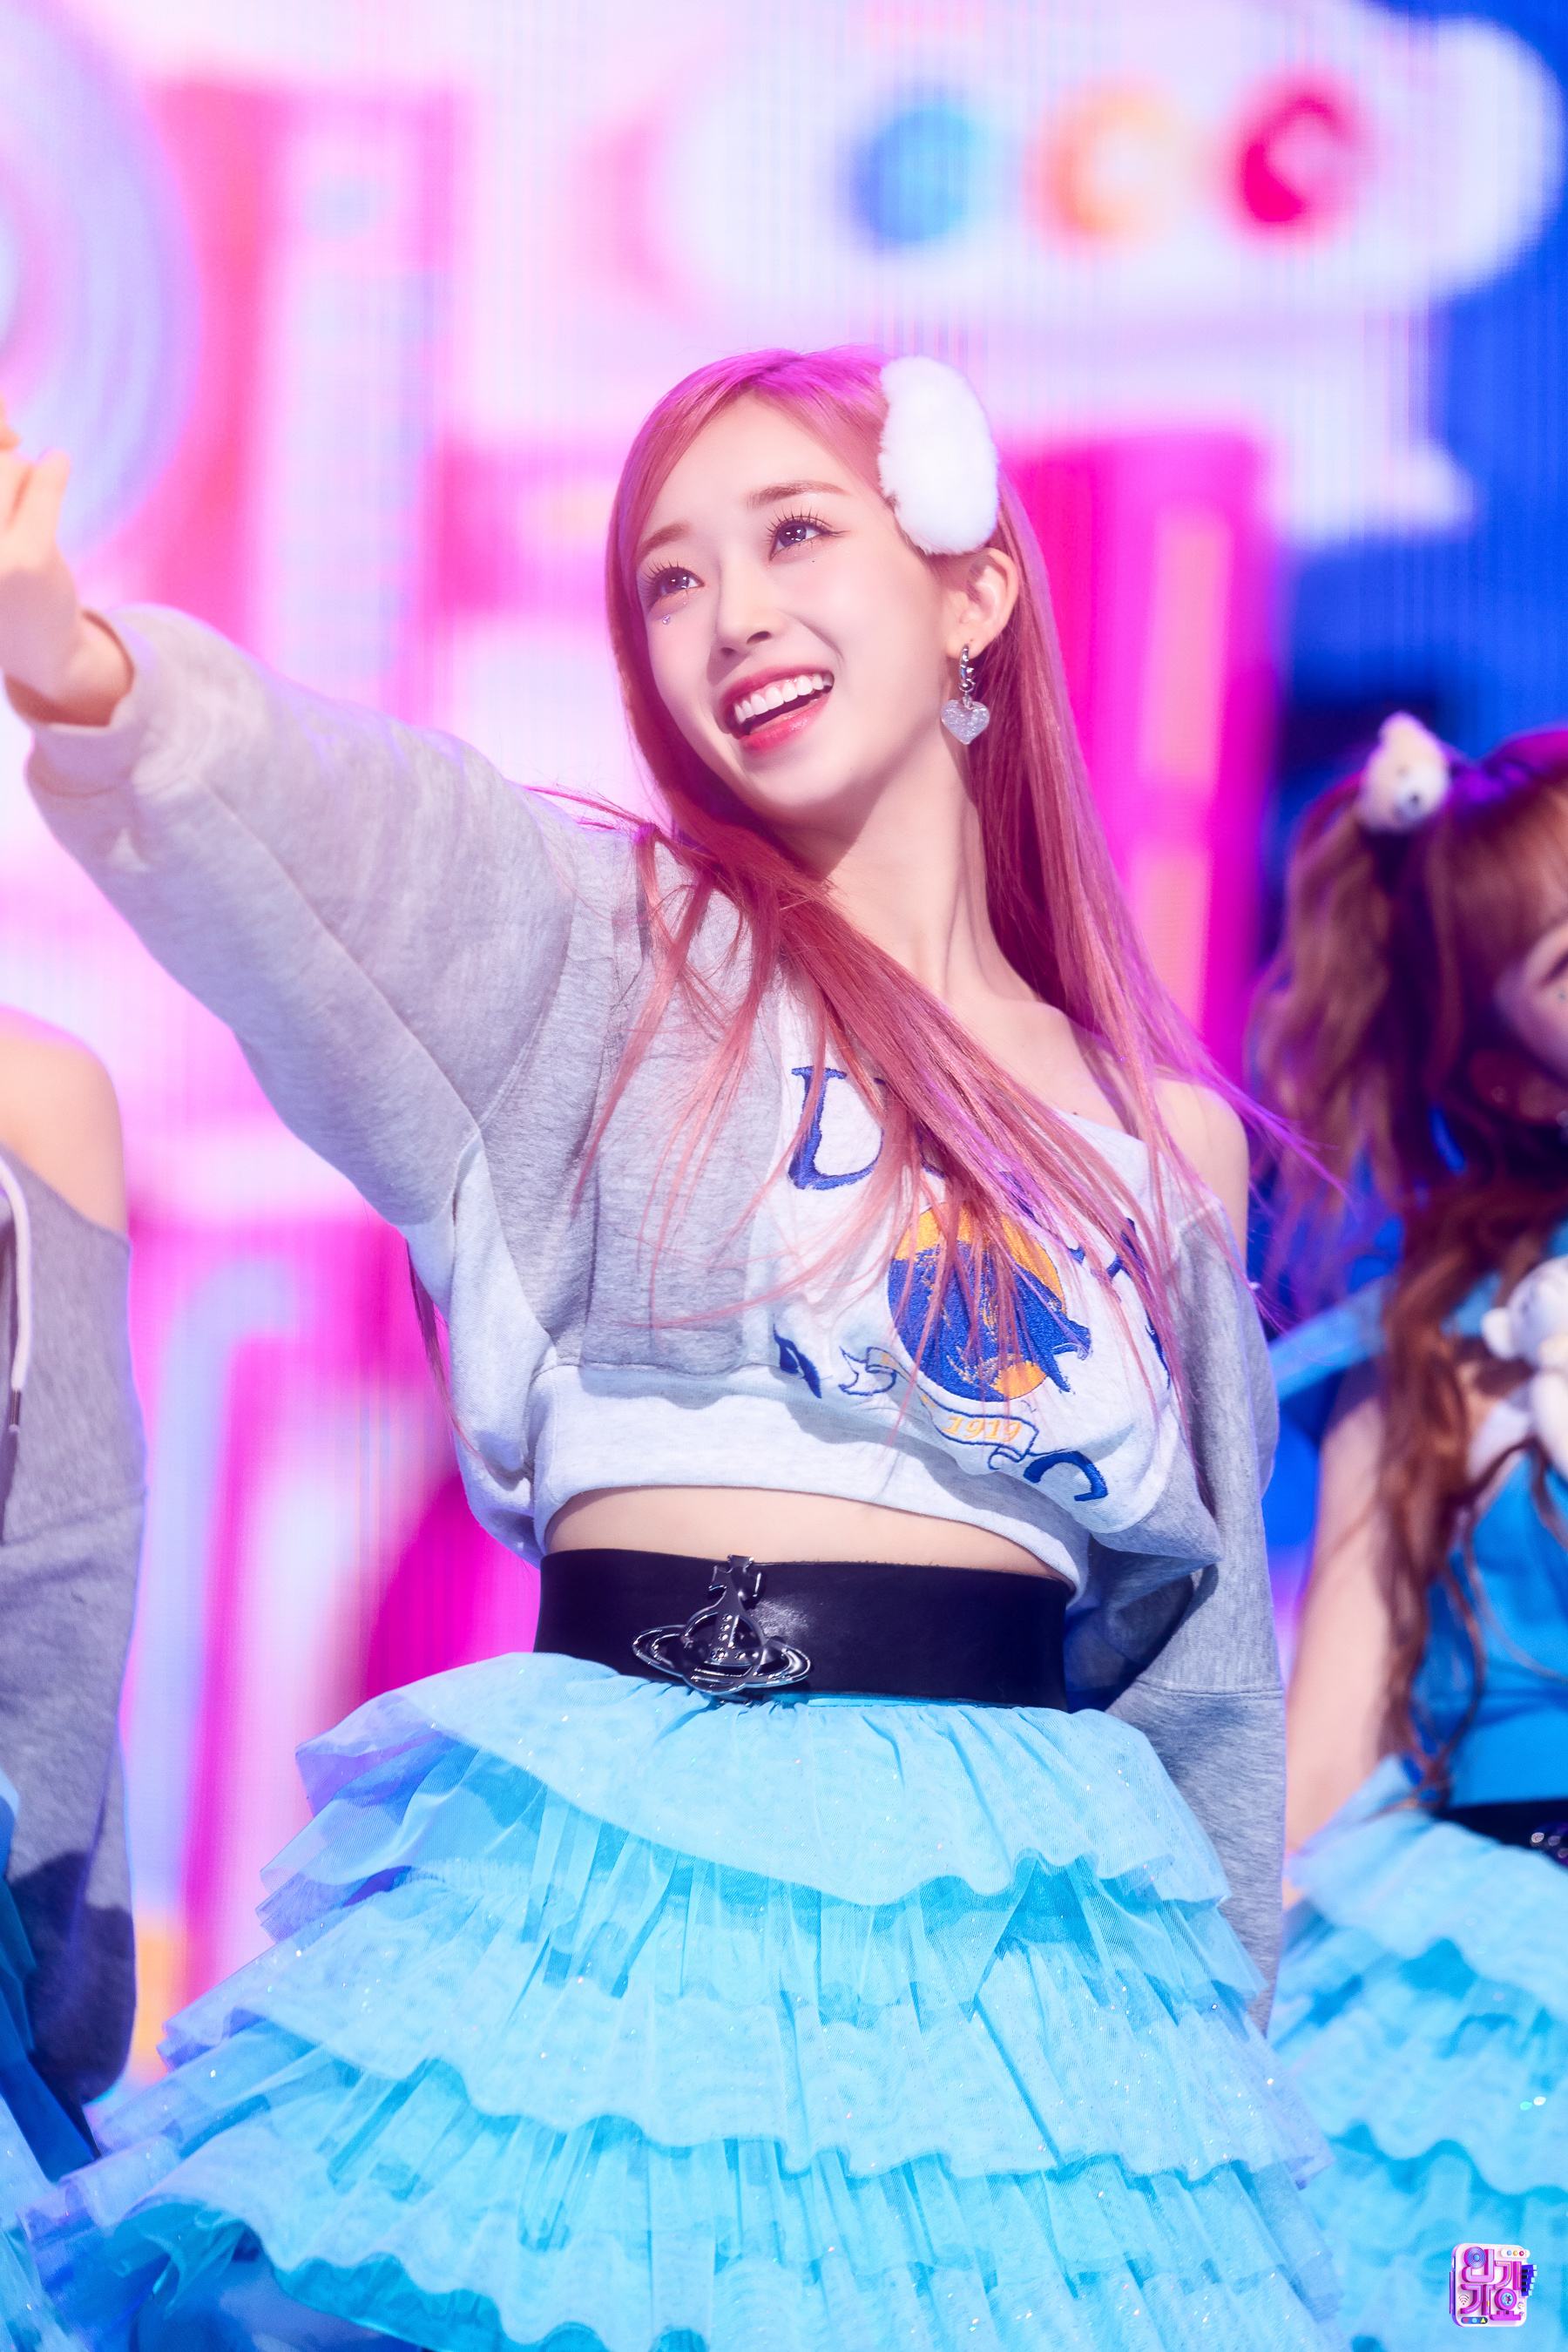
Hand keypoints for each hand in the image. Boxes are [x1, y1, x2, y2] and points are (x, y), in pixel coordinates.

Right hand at [0, 397, 130, 723]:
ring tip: (24, 510)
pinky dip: (53, 468)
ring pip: (6, 466)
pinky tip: (58, 462)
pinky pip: (42, 485)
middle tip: (11, 477)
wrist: (36, 648)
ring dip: (23, 475)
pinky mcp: (29, 558)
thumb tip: (9, 427)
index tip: (6, 440)